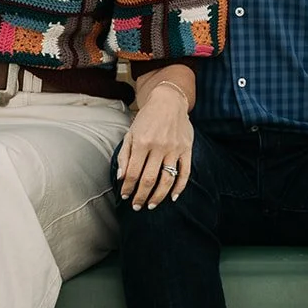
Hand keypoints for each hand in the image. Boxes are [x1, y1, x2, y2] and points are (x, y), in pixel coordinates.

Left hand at [117, 84, 192, 210]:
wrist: (168, 101)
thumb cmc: (146, 118)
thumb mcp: (131, 133)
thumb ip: (125, 156)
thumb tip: (121, 177)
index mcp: (142, 142)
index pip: (133, 173)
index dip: (128, 187)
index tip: (125, 196)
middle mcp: (158, 147)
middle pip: (149, 179)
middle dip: (141, 196)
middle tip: (137, 206)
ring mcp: (174, 149)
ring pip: (167, 179)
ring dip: (159, 196)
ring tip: (152, 205)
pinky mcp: (186, 149)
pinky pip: (185, 173)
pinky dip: (180, 187)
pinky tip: (173, 197)